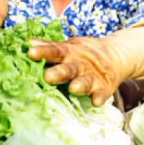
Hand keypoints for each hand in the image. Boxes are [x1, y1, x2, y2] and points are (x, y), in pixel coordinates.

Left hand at [27, 22, 143, 106]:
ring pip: (85, 80)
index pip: (54, 52)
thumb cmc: (82, 55)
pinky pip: (101, 93)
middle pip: (69, 68)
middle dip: (59, 72)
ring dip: (80, 84)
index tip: (30, 52)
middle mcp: (79, 64)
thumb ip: (49, 47)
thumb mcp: (67, 48)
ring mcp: (92, 76)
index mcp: (68, 54)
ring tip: (73, 88)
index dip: (43, 52)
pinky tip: (96, 102)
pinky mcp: (104, 87)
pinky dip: (99, 97)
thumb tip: (28, 42)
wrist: (115, 55)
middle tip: (48, 76)